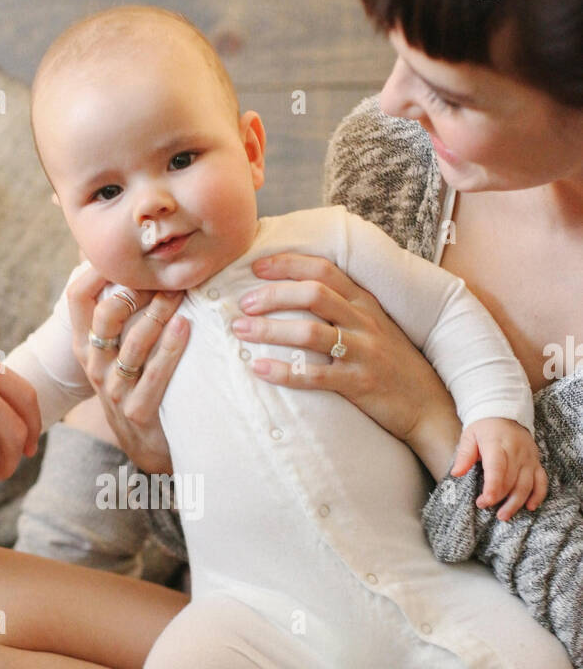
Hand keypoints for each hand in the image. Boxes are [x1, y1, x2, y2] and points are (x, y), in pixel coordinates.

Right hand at [65, 262, 188, 474]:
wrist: (146, 445)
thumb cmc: (136, 384)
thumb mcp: (117, 350)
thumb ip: (119, 312)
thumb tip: (124, 259)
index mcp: (85, 345)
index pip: (77, 297)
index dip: (95, 269)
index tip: (124, 248)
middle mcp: (94, 364)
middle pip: (107, 315)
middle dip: (137, 289)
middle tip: (165, 272)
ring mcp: (114, 389)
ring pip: (134, 343)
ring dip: (160, 313)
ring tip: (182, 292)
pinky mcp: (137, 410)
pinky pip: (155, 375)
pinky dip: (171, 349)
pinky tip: (186, 326)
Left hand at [234, 251, 461, 476]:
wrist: (428, 403)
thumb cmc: (393, 364)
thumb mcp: (374, 327)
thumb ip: (343, 310)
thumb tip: (298, 297)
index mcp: (365, 303)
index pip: (324, 270)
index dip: (288, 264)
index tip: (256, 267)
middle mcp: (364, 321)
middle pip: (313, 294)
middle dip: (272, 295)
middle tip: (243, 303)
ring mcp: (363, 352)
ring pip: (310, 332)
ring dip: (270, 329)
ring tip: (240, 330)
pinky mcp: (359, 384)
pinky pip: (315, 375)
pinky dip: (283, 371)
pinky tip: (259, 369)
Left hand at [450, 417, 546, 519]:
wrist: (505, 413)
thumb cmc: (484, 427)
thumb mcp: (469, 436)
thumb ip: (464, 455)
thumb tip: (456, 473)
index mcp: (498, 444)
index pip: (498, 468)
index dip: (492, 487)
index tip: (485, 501)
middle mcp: (517, 452)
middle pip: (511, 480)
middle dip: (499, 497)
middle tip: (484, 507)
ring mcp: (529, 458)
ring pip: (527, 484)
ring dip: (516, 502)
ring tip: (504, 515)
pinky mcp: (536, 462)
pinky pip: (541, 480)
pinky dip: (538, 495)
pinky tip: (530, 507)